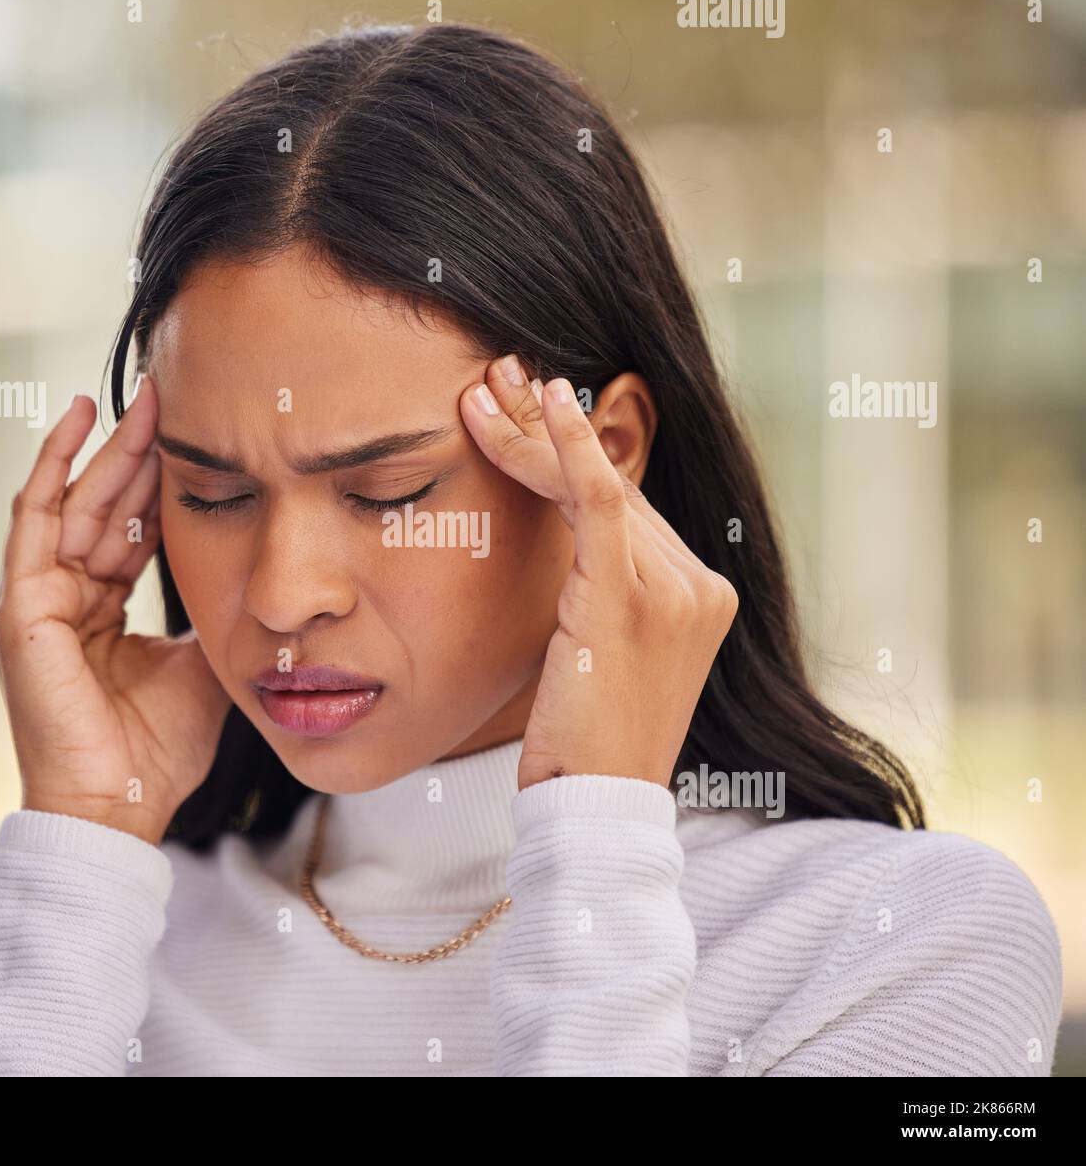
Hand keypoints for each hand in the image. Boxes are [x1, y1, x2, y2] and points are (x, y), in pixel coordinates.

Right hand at [0, 376, 231, 844]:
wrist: (121, 804)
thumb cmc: (156, 748)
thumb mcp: (199, 664)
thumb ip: (209, 617)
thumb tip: (247, 577)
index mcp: (98, 612)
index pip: (128, 531)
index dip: (157, 484)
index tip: (193, 437)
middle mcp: (61, 598)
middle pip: (100, 506)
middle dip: (135, 451)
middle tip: (167, 395)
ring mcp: (34, 599)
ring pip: (74, 502)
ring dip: (109, 449)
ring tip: (144, 399)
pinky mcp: (20, 604)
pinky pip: (34, 517)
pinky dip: (54, 464)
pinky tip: (79, 418)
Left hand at [460, 358, 737, 791]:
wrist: (595, 806)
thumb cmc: (583, 740)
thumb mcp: (598, 653)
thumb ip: (597, 591)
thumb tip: (555, 537)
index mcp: (698, 597)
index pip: (628, 508)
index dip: (571, 456)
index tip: (525, 411)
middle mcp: (699, 585)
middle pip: (613, 487)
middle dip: (545, 430)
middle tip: (497, 375)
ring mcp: (676, 588)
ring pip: (597, 486)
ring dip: (531, 434)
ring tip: (482, 389)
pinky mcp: (634, 596)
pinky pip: (602, 500)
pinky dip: (568, 446)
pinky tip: (541, 400)